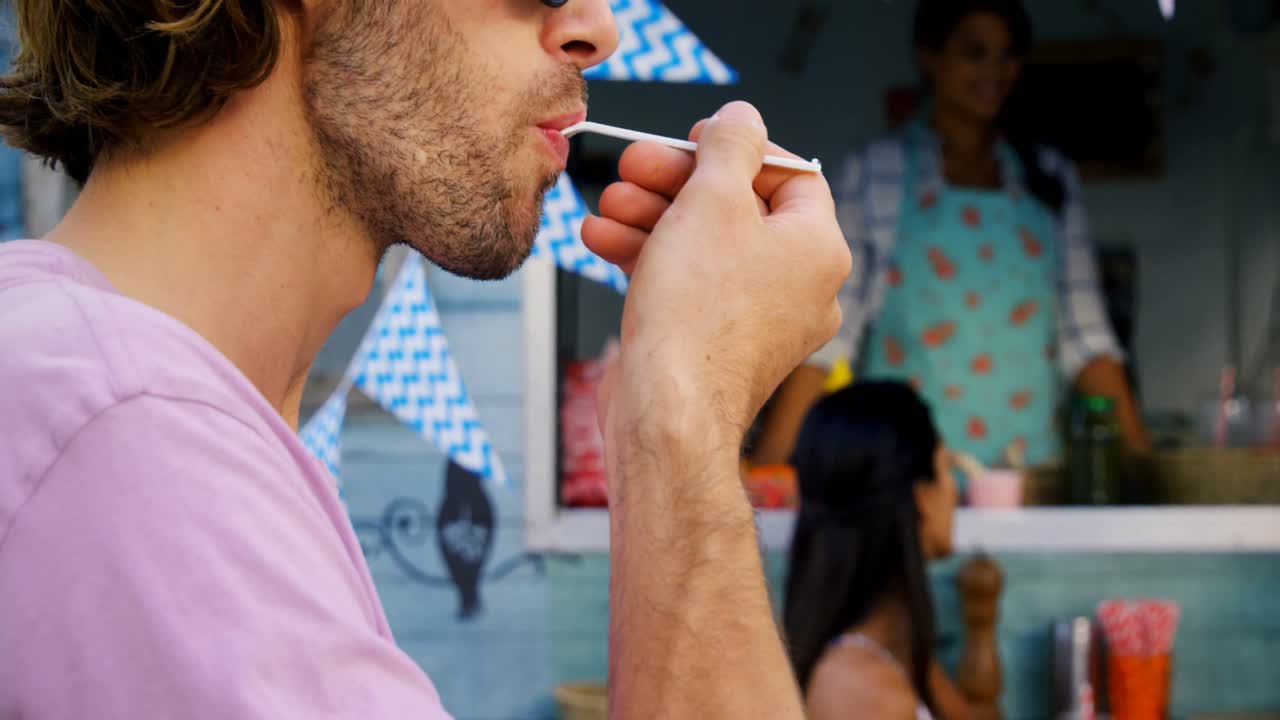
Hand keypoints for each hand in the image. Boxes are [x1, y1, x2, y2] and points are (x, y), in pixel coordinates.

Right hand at [583, 102, 849, 446]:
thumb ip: (728, 148)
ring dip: (652, 218)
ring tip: (608, 205)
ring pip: (706, 247)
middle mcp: (799, 287)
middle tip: (634, 166)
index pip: (790, 176)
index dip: (738, 149)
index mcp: (818, 249)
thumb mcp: (711, 201)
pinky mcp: (717, 344)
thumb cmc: (697, 314)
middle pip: (738, 209)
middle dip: (676, 183)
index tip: (696, 139)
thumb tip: (742, 116)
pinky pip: (690, 285)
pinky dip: (651, 260)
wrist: (667, 412)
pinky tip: (604, 241)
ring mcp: (759, 320)